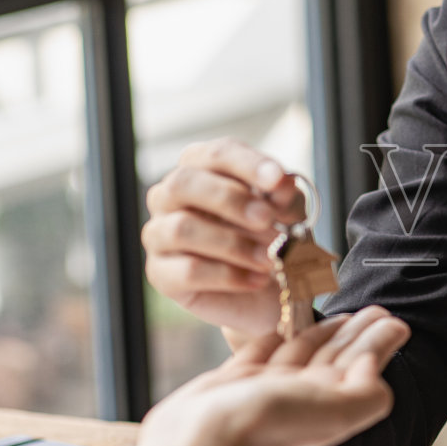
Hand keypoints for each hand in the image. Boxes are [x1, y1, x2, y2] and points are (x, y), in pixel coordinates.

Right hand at [137, 309, 409, 445]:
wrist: (201, 440)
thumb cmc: (268, 425)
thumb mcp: (337, 410)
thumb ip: (367, 393)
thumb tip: (374, 369)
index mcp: (329, 404)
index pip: (361, 365)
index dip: (379, 344)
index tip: (395, 321)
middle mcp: (301, 399)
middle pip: (336, 358)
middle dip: (357, 335)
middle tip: (376, 310)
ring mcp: (266, 392)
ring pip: (302, 353)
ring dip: (323, 333)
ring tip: (341, 313)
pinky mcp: (233, 384)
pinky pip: (261, 354)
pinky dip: (274, 339)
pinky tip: (283, 327)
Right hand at [142, 139, 308, 334]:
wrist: (269, 291)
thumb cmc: (271, 238)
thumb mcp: (287, 213)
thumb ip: (283, 197)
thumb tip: (283, 183)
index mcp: (200, 168)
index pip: (216, 154)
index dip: (247, 164)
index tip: (278, 178)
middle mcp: (169, 196)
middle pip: (183, 183)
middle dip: (230, 199)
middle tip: (266, 218)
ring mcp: (159, 234)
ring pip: (182, 228)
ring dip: (233, 243)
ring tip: (270, 257)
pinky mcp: (161, 273)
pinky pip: (188, 270)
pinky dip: (230, 275)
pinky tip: (257, 279)